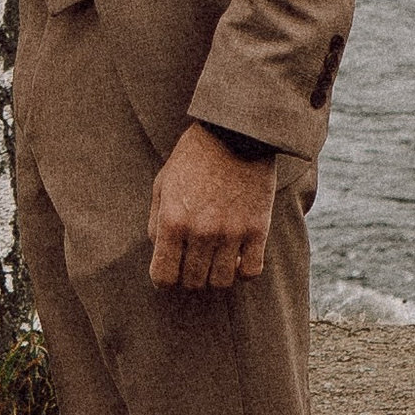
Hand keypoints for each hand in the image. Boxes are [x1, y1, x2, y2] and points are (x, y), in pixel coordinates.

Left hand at [147, 125, 276, 292]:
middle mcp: (201, 232)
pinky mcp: (257, 229)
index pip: (163, 277)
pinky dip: (243, 272)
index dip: (164, 280)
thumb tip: (160, 252)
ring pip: (222, 282)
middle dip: (189, 278)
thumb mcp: (162, 183)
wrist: (235, 132)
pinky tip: (238, 258)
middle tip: (193, 264)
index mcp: (172, 221)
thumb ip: (157, 222)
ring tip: (215, 262)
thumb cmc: (193, 156)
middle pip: (193, 282)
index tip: (169, 274)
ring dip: (215, 276)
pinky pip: (251, 272)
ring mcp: (231, 233)